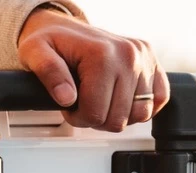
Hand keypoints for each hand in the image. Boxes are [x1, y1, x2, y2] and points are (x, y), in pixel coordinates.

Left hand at [18, 8, 169, 130]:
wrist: (65, 30)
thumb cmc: (51, 43)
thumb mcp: (36, 54)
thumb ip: (49, 74)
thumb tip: (67, 97)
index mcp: (103, 55)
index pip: (95, 114)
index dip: (77, 117)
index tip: (69, 103)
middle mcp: (129, 55)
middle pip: (118, 119)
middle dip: (96, 118)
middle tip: (83, 101)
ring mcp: (144, 59)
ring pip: (139, 115)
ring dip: (117, 115)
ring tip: (101, 100)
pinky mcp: (153, 64)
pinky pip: (159, 99)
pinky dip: (141, 107)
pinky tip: (122, 100)